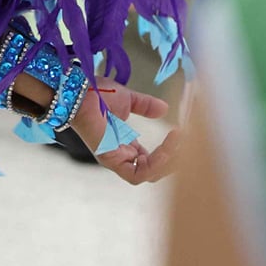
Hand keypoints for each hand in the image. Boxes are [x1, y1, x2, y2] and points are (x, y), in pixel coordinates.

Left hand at [65, 79, 179, 185]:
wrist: (79, 89)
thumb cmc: (95, 93)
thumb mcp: (127, 99)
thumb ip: (145, 106)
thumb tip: (165, 109)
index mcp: (125, 145)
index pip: (151, 161)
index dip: (169, 151)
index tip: (180, 133)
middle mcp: (121, 156)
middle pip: (153, 172)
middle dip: (173, 160)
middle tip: (187, 143)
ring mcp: (115, 160)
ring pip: (148, 175)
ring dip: (168, 162)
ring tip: (178, 143)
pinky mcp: (110, 160)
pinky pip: (137, 174)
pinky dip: (155, 166)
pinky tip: (166, 150)